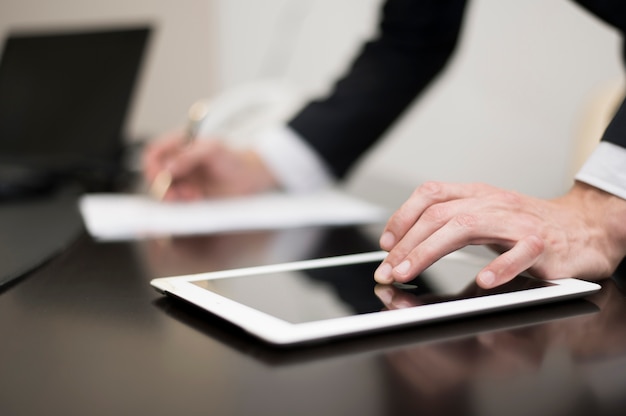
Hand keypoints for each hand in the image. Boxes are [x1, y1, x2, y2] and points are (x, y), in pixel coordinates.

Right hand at [142, 130, 278, 200]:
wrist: (250, 178)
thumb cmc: (233, 158)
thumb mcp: (213, 150)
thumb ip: (188, 156)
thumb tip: (168, 167)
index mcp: (180, 145)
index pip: (154, 153)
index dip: (153, 165)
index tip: (160, 175)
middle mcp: (178, 164)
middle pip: (155, 175)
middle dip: (163, 185)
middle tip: (175, 193)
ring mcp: (183, 181)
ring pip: (165, 191)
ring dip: (175, 195)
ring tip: (193, 194)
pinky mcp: (189, 197)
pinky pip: (178, 203)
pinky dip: (184, 203)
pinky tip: (198, 199)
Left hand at [374, 181, 625, 287]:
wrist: (583, 226)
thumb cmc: (528, 224)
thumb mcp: (485, 215)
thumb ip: (450, 223)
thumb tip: (404, 244)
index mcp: (477, 194)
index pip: (430, 194)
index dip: (402, 216)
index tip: (385, 244)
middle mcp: (493, 202)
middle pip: (440, 214)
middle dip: (406, 244)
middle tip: (388, 270)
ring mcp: (518, 221)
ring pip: (467, 227)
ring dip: (430, 252)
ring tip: (409, 272)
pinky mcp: (543, 244)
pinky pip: (521, 253)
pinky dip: (501, 267)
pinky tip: (484, 282)